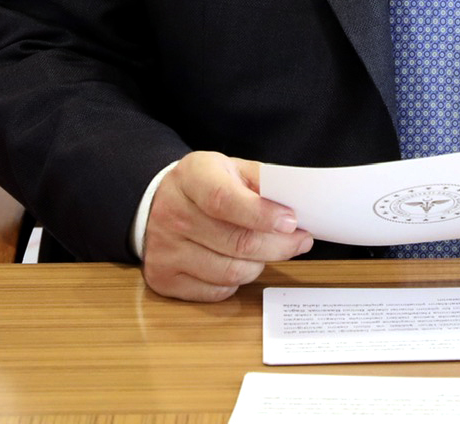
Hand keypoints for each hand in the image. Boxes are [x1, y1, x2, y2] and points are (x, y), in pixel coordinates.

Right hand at [141, 151, 313, 301]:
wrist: (160, 202)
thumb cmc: (205, 186)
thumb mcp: (231, 169)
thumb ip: (263, 182)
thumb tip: (297, 204)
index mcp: (191, 177)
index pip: (224, 199)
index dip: (261, 214)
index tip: (291, 222)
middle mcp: (173, 213)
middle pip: (236, 242)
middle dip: (278, 245)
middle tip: (299, 241)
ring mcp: (165, 249)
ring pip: (230, 272)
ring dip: (260, 265)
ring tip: (267, 251)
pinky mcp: (163, 278)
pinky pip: (216, 291)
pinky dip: (237, 282)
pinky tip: (239, 264)